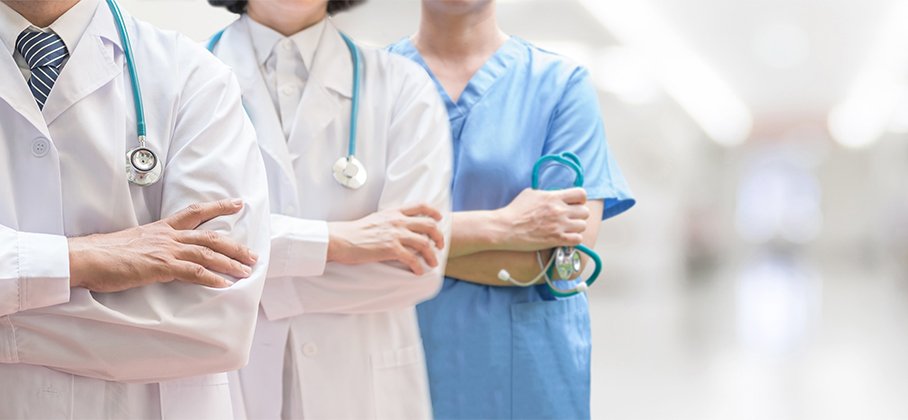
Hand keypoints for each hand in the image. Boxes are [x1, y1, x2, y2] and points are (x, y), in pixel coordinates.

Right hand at [68, 199, 258, 291]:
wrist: (86, 257)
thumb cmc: (105, 253)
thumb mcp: (134, 243)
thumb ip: (152, 247)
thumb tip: (161, 255)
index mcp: (161, 228)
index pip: (195, 212)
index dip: (218, 207)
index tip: (237, 202)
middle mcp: (168, 236)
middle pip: (210, 236)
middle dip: (235, 245)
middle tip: (253, 254)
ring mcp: (165, 250)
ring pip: (207, 253)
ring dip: (230, 262)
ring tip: (247, 271)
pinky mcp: (160, 266)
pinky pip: (193, 271)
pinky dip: (211, 278)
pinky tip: (225, 285)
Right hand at [327, 204, 444, 274]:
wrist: (341, 239)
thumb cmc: (356, 231)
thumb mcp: (377, 219)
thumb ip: (391, 220)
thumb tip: (403, 228)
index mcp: (394, 212)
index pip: (420, 206)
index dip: (434, 212)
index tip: (439, 219)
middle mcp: (397, 221)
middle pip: (429, 225)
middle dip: (439, 236)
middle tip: (440, 246)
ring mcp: (395, 234)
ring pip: (424, 243)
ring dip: (432, 255)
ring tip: (433, 262)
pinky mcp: (390, 249)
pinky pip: (412, 259)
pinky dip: (418, 266)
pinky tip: (418, 272)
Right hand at [496, 188, 589, 250]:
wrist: (506, 227)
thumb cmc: (515, 210)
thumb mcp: (530, 193)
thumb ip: (546, 193)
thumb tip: (554, 194)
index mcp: (553, 197)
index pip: (581, 194)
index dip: (580, 199)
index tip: (575, 204)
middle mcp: (559, 210)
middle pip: (585, 212)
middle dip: (579, 215)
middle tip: (570, 218)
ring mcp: (559, 225)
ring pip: (583, 226)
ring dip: (576, 228)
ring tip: (567, 229)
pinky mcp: (556, 239)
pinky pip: (578, 239)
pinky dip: (574, 239)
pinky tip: (566, 238)